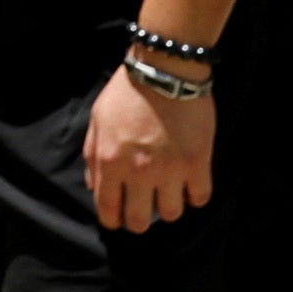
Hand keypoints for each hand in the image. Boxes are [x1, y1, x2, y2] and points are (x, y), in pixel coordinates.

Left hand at [83, 66, 213, 231]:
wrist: (164, 70)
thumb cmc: (127, 94)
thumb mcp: (97, 122)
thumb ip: (93, 157)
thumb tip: (95, 187)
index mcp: (110, 163)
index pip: (108, 211)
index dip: (112, 219)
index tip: (119, 216)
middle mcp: (139, 172)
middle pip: (138, 221)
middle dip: (138, 220)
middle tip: (144, 208)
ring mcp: (170, 170)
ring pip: (171, 214)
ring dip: (168, 207)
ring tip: (168, 192)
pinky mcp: (197, 163)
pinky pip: (199, 197)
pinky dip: (194, 195)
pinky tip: (189, 184)